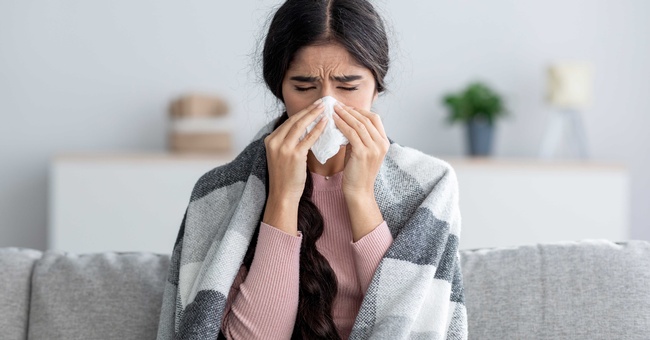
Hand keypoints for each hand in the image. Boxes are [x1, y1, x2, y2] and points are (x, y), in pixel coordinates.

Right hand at [262, 99, 327, 233]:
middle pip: (294, 120)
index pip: (288, 122)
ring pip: (300, 126)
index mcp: (270, 140)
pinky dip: (317, 129)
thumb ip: (289, 142)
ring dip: (313, 115)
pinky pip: (308, 138)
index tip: (313, 106)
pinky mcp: (293, 155)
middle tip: (321, 103)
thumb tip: (304, 129)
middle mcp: (274, 141)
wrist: (283, 195)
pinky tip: (326, 123)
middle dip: (309, 110)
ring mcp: (283, 148)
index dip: (302, 113)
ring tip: (325, 108)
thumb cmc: (285, 177)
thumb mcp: (282, 156)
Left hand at [332, 104, 388, 197]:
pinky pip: (351, 134)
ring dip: (345, 115)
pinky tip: (334, 120)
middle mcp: (382, 144)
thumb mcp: (361, 151)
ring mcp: (374, 149)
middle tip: (337, 105)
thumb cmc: (357, 172)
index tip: (346, 107)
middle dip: (351, 110)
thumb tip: (346, 122)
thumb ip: (358, 137)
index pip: (375, 119)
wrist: (359, 191)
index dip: (360, 111)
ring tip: (334, 109)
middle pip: (367, 119)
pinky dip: (342, 124)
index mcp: (384, 142)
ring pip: (359, 124)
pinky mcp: (363, 153)